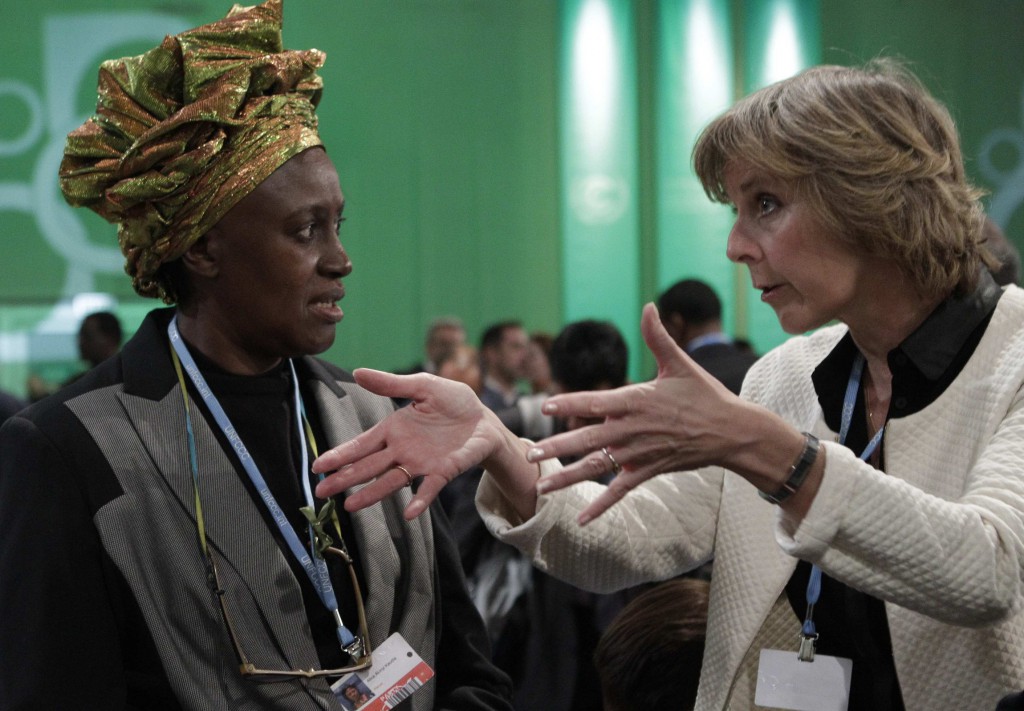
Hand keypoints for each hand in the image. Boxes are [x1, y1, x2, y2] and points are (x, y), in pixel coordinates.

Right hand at [313, 369, 508, 518]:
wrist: (485, 419)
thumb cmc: (453, 402)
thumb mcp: (423, 385)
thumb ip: (392, 384)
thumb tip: (357, 372)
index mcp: (394, 429)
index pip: (361, 445)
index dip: (340, 455)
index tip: (318, 466)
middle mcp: (402, 450)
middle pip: (368, 467)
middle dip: (344, 478)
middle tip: (321, 492)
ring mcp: (421, 464)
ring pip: (391, 481)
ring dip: (372, 494)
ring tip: (350, 507)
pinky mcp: (443, 472)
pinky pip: (429, 489)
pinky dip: (419, 500)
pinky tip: (408, 513)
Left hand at [525, 302, 746, 523]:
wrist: (733, 432)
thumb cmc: (705, 395)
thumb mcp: (680, 364)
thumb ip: (658, 337)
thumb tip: (648, 305)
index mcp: (637, 400)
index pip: (596, 401)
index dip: (570, 403)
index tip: (546, 405)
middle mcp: (633, 429)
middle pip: (589, 439)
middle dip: (557, 447)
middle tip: (530, 453)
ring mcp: (640, 453)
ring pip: (598, 467)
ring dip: (569, 478)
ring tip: (541, 487)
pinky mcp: (649, 470)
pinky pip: (621, 491)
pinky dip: (602, 506)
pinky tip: (582, 519)